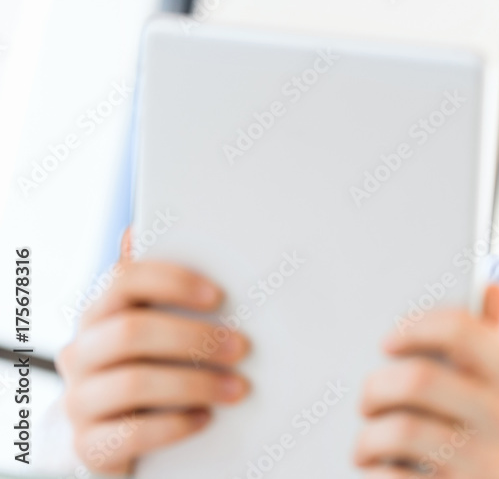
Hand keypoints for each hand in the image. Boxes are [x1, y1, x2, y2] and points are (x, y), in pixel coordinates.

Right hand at [55, 228, 251, 474]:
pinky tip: (205, 418)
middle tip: (242, 348)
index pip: (124, 280)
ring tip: (237, 388)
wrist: (115, 436)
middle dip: (194, 338)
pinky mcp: (89, 445)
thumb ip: (161, 291)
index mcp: (100, 314)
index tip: (218, 296)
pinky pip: (130, 433)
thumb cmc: (148, 367)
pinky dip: (175, 424)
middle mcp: (81, 352)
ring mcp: (80, 400)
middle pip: (131, 331)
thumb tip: (138, 231)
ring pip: (133, 382)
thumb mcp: (157, 328)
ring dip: (195, 383)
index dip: (172, 282)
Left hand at [353, 282, 498, 477]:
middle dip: (378, 386)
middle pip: (419, 379)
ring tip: (367, 441)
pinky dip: (377, 473)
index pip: (462, 331)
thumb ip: (498, 343)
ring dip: (368, 436)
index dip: (416, 328)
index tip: (390, 341)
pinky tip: (380, 469)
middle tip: (369, 397)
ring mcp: (489, 465)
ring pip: (400, 431)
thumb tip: (490, 289)